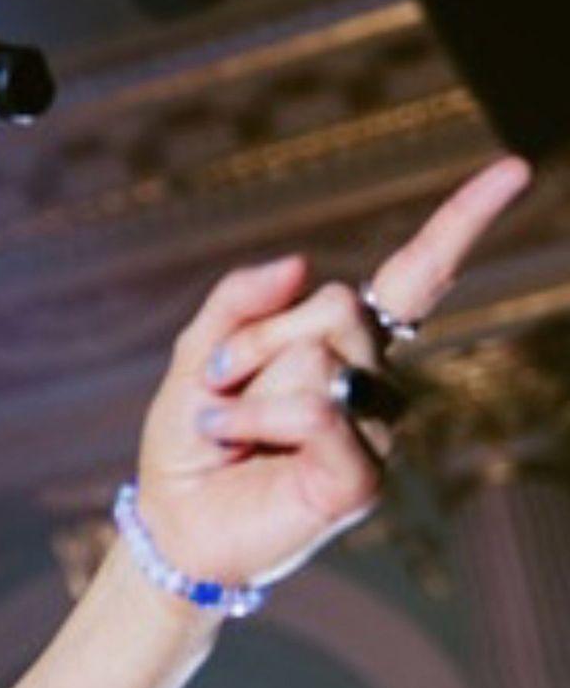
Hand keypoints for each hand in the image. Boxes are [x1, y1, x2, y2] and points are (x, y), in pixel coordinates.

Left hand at [131, 155, 532, 590]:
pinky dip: (257, 418)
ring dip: (247, 383)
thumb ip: (240, 299)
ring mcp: (373, 431)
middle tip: (221, 381)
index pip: (414, 277)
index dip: (459, 224)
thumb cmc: (193, 436)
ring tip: (225, 423)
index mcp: (343, 343)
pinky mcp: (361, 479)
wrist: (173, 517)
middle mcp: (373, 381)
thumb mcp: (200, 352)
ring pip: (321, 357)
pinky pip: (317, 412)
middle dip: (257, 336)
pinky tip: (235, 440)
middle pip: (336, 307)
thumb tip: (299, 263)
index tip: (514, 170)